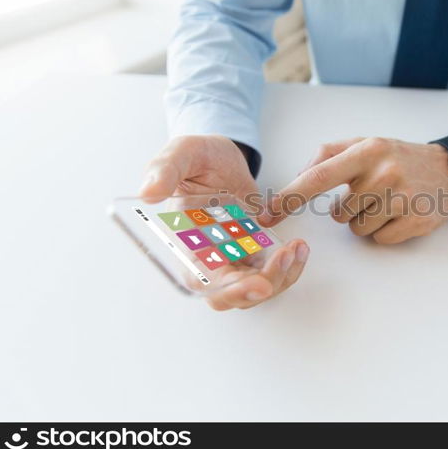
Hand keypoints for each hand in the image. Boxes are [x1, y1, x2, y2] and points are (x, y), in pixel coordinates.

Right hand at [140, 135, 309, 309]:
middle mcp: (208, 257)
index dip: (230, 289)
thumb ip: (165, 170)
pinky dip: (288, 266)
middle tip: (286, 259)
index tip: (259, 285)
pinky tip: (299, 247)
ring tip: (297, 248)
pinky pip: (272, 273)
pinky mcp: (253, 252)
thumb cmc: (198, 157)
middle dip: (264, 285)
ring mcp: (232, 257)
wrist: (222, 158)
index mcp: (185, 241)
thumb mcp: (182, 153)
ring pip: (256, 288)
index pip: (203, 281)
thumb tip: (148, 192)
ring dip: (281, 275)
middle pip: (233, 295)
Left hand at [259, 137, 447, 243]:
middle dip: (347, 209)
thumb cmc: (397, 158)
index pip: (319, 176)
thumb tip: (298, 178)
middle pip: (338, 213)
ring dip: (365, 221)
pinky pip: (379, 239)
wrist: (447, 170)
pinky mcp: (416, 220)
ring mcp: (402, 197)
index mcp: (367, 151)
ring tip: (386, 202)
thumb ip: (327, 156)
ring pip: (357, 229)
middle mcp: (384, 172)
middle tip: (371, 194)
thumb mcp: (364, 145)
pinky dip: (383, 231)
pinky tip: (399, 214)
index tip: (268, 212)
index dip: (291, 196)